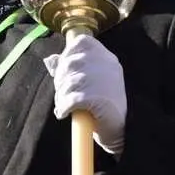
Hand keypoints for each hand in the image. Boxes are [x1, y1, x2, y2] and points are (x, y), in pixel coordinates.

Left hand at [43, 34, 127, 155]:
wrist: (123, 131)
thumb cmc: (104, 107)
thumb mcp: (90, 83)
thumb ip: (73, 70)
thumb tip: (51, 61)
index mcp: (107, 58)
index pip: (82, 42)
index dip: (67, 54)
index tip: (63, 70)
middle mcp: (108, 66)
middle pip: (71, 62)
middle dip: (60, 80)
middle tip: (61, 94)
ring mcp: (105, 81)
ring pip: (70, 82)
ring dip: (61, 96)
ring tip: (63, 106)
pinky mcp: (100, 99)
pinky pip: (72, 99)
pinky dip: (64, 107)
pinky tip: (64, 113)